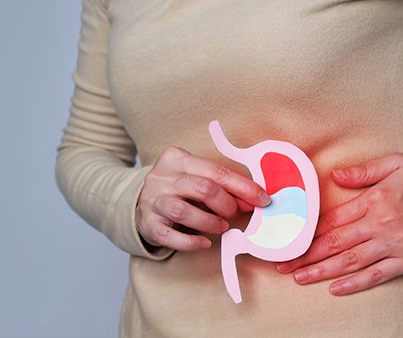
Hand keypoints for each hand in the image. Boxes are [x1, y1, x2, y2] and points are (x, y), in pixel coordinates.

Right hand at [136, 146, 271, 250]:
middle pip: (202, 188)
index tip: (262, 199)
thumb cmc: (177, 188)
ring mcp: (152, 200)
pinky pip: (169, 236)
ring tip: (221, 227)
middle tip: (234, 213)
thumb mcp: (196, 178)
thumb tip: (253, 199)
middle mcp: (162, 177)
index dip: (243, 187)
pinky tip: (204, 242)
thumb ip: (221, 186)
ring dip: (209, 222)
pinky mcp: (148, 223)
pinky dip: (190, 242)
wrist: (139, 200)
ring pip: (183, 211)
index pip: (216, 171)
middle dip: (226, 203)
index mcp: (176, 159)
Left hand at [275, 153, 402, 295]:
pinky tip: (335, 288)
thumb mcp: (394, 165)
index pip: (332, 220)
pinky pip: (377, 275)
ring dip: (322, 271)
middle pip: (334, 243)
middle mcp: (381, 224)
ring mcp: (393, 244)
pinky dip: (355, 283)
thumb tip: (335, 175)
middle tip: (284, 264)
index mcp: (373, 201)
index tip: (289, 240)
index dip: (307, 233)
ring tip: (301, 277)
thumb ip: (362, 171)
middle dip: (306, 255)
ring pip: (350, 261)